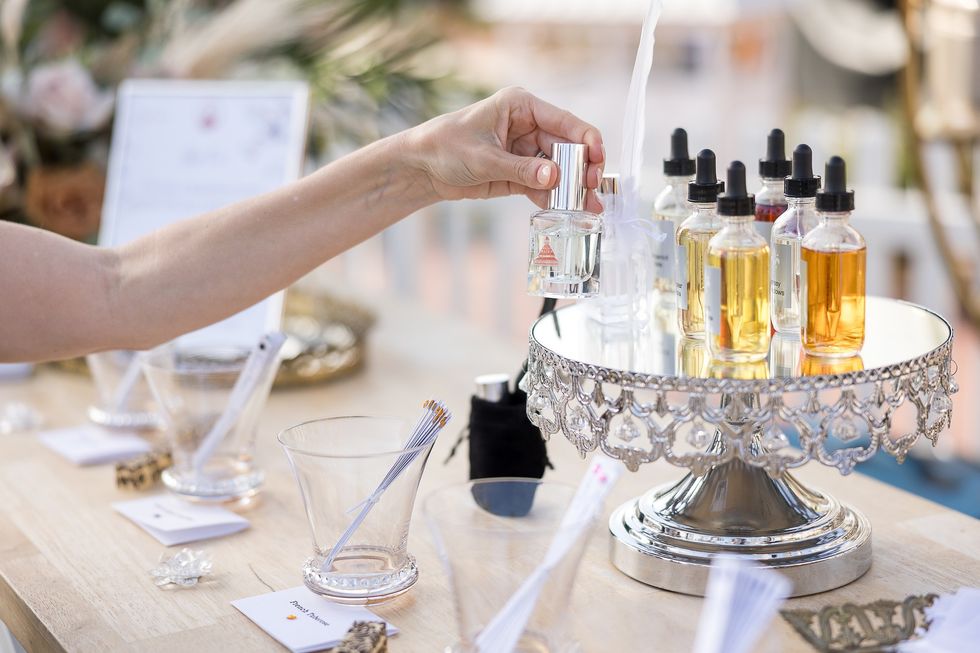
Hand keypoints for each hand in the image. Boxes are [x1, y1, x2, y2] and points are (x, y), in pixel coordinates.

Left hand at [405, 87, 604, 211]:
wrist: (421, 167)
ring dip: (572, 188)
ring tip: (590, 207)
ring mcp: (525, 150)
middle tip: (594, 190)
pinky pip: (543, 185)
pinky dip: (554, 198)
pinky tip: (568, 211)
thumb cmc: (446, 147)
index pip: (564, 121)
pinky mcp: (519, 173)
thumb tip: (554, 177)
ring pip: (558, 168)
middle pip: (567, 147)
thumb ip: (521, 169)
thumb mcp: (484, 158)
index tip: (599, 158)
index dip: (586, 139)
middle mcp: (528, 125)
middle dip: (582, 169)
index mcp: (521, 106)